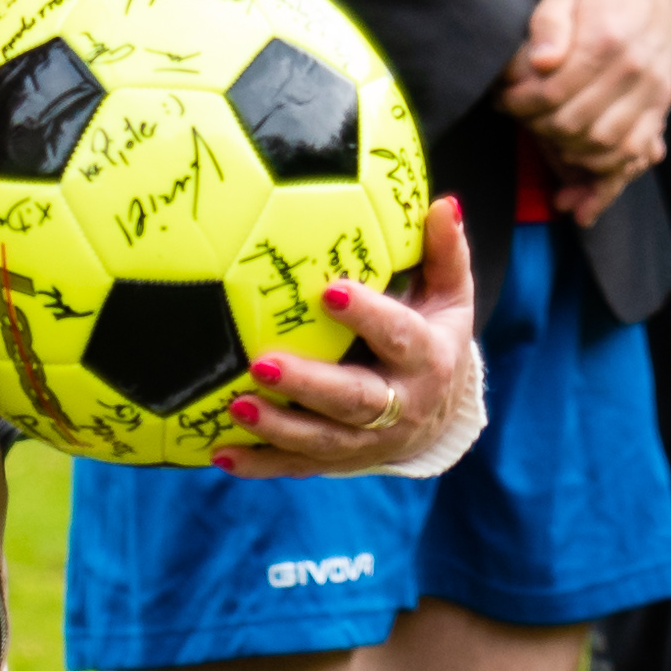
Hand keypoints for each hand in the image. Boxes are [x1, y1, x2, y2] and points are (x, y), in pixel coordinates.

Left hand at [215, 197, 478, 479]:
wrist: (441, 418)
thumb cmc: (433, 337)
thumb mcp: (451, 298)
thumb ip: (445, 252)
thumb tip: (444, 203)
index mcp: (426, 358)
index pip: (399, 336)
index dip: (368, 317)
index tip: (330, 292)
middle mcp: (400, 406)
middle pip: (355, 401)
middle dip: (308, 385)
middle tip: (261, 364)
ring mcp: (369, 442)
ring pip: (323, 441)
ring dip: (278, 428)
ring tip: (236, 407)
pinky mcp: (340, 462)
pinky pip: (298, 467)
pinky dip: (260, 465)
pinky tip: (220, 454)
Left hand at [500, 0, 670, 221]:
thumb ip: (549, 24)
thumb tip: (541, 62)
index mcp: (607, 40)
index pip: (555, 92)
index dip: (521, 103)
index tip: (503, 99)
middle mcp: (635, 72)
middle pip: (577, 124)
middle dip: (539, 129)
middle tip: (519, 118)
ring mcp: (653, 94)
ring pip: (606, 147)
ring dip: (568, 155)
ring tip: (544, 142)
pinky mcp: (661, 109)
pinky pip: (635, 154)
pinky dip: (605, 175)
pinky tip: (578, 185)